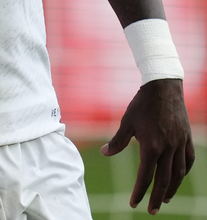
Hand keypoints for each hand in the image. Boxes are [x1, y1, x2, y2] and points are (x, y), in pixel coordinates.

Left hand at [101, 79, 193, 212]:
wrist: (163, 86)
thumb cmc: (142, 103)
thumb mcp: (127, 121)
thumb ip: (118, 140)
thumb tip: (105, 153)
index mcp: (151, 146)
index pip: (145, 176)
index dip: (140, 191)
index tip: (134, 203)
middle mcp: (167, 148)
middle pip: (164, 180)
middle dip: (156, 198)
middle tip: (151, 211)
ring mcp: (179, 143)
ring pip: (178, 173)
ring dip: (172, 189)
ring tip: (165, 199)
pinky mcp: (186, 138)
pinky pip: (188, 160)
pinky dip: (183, 171)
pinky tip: (178, 177)